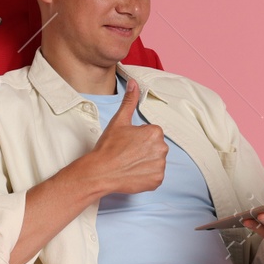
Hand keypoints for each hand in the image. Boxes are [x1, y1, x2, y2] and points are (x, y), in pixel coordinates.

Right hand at [86, 78, 165, 194]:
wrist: (101, 172)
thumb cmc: (108, 147)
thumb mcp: (119, 121)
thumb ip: (130, 101)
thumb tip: (134, 83)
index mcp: (155, 132)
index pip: (151, 133)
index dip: (138, 138)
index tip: (127, 143)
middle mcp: (162, 149)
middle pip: (155, 147)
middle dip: (144, 150)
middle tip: (127, 153)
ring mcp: (160, 166)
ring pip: (156, 161)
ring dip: (146, 162)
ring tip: (129, 163)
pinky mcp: (157, 181)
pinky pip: (155, 176)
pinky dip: (147, 176)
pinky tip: (134, 173)